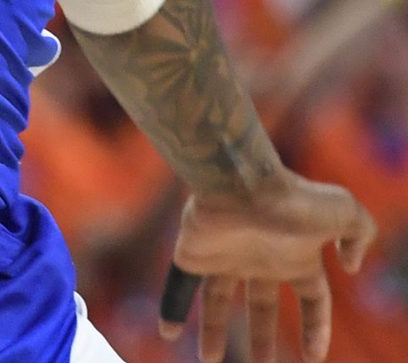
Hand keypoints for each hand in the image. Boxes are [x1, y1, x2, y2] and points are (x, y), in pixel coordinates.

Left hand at [163, 173, 377, 361]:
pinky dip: (172, 307)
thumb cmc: (294, 199)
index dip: (316, 328)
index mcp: (295, 255)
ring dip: (213, 331)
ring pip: (217, 302)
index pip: (313, 299)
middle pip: (260, 306)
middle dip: (261, 336)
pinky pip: (179, 285)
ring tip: (209, 360)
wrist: (241, 181)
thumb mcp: (347, 213)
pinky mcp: (193, 253)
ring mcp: (224, 256)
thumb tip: (352, 267)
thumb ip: (360, 237)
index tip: (314, 357)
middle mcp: (258, 258)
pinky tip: (166, 332)